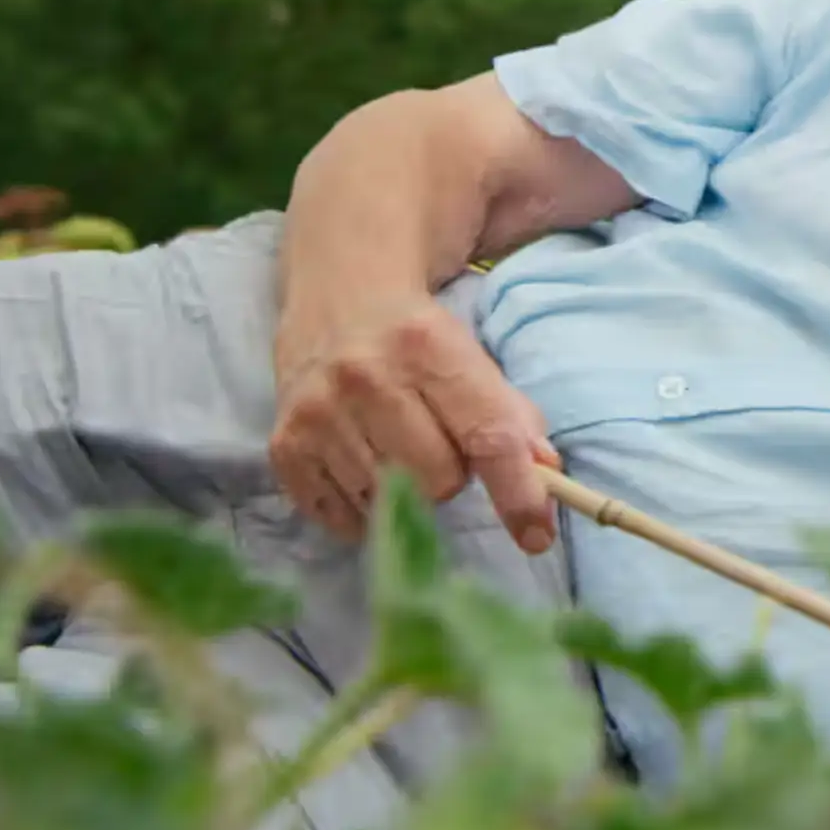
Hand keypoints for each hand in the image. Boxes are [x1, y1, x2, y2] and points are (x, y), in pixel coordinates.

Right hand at [271, 295, 560, 552]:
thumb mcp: (472, 355)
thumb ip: (512, 414)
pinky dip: (363, 509)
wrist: (337, 293)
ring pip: (391, 504)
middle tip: (437, 441)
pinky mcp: (284, 446)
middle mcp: (366, 378)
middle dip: (451, 473)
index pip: (486, 435)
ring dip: (406, 490)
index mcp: (427, 347)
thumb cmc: (417, 335)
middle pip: (439, 480)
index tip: (536, 535)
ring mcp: (319, 414)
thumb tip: (544, 472)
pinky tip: (363, 467)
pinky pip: (343, 519)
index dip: (518, 492)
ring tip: (396, 446)